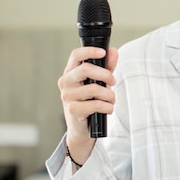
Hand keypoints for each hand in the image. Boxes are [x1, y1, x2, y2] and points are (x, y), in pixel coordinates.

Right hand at [58, 46, 118, 162]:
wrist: (82, 128)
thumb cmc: (90, 101)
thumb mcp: (100, 82)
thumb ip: (107, 67)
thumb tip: (113, 51)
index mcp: (70, 72)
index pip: (76, 55)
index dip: (89, 51)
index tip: (103, 53)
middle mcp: (66, 82)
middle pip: (85, 69)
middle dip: (105, 74)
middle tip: (114, 81)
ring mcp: (67, 96)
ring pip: (93, 88)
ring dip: (109, 94)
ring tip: (111, 99)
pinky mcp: (73, 110)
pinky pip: (95, 104)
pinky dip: (107, 106)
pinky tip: (108, 108)